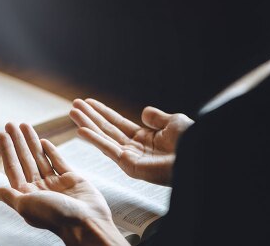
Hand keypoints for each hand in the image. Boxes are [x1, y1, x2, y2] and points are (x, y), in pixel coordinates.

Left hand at [0, 123, 127, 244]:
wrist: (86, 222)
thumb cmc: (55, 216)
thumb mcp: (25, 205)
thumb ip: (8, 195)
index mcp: (26, 195)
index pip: (12, 168)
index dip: (6, 151)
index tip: (1, 134)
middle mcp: (39, 188)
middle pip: (24, 160)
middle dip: (17, 142)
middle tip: (10, 124)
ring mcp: (55, 183)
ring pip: (40, 158)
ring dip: (32, 142)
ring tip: (25, 125)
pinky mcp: (71, 179)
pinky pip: (58, 162)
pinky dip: (51, 151)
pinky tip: (43, 141)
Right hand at [70, 99, 193, 185]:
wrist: (197, 156)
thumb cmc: (191, 143)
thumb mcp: (174, 123)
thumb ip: (157, 118)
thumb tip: (143, 112)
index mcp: (145, 139)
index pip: (117, 123)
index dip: (102, 112)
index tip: (88, 102)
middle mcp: (134, 148)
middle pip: (106, 129)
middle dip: (89, 117)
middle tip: (74, 105)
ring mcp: (130, 158)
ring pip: (103, 137)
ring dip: (86, 124)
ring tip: (72, 112)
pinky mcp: (129, 166)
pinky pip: (108, 149)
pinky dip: (94, 139)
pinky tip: (81, 129)